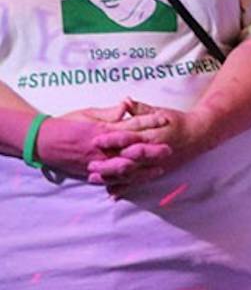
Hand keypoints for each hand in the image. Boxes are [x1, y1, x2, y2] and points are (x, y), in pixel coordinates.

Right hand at [38, 104, 172, 182]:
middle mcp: (101, 148)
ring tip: (159, 169)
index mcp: (102, 130)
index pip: (130, 126)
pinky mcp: (90, 172)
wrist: (41, 141)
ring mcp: (96, 162)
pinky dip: (124, 183)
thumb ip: (110, 113)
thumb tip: (127, 105)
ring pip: (123, 168)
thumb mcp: (88, 114)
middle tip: (169, 150)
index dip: (148, 123)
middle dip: (151, 151)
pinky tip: (136, 184)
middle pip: (131, 150)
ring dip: (142, 169)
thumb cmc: (66, 124)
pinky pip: (110, 180)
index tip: (165, 120)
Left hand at [84, 102, 208, 189]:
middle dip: (108, 163)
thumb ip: (140, 110)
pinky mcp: (158, 172)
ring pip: (132, 173)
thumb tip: (124, 101)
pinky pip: (140, 182)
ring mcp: (157, 164)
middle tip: (90, 164)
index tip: (95, 140)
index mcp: (154, 134)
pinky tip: (111, 192)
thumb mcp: (160, 112)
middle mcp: (155, 151)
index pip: (130, 137)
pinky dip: (126, 188)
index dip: (112, 139)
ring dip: (112, 177)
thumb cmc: (178, 122)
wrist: (199, 135)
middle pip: (128, 159)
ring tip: (94, 179)